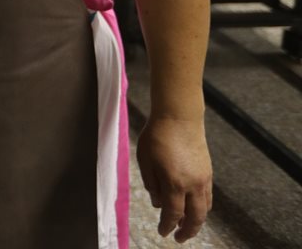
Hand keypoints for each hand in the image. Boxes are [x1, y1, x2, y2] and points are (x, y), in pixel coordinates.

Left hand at [136, 116, 212, 242]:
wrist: (179, 117)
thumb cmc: (157, 136)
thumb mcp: (145, 160)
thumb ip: (152, 185)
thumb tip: (159, 204)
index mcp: (175, 182)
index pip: (173, 213)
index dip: (168, 226)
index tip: (163, 233)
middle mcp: (193, 184)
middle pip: (195, 217)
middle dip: (188, 230)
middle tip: (179, 238)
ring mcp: (203, 178)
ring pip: (205, 208)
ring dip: (197, 220)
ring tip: (187, 226)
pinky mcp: (208, 171)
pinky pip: (208, 196)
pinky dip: (202, 207)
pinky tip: (193, 207)